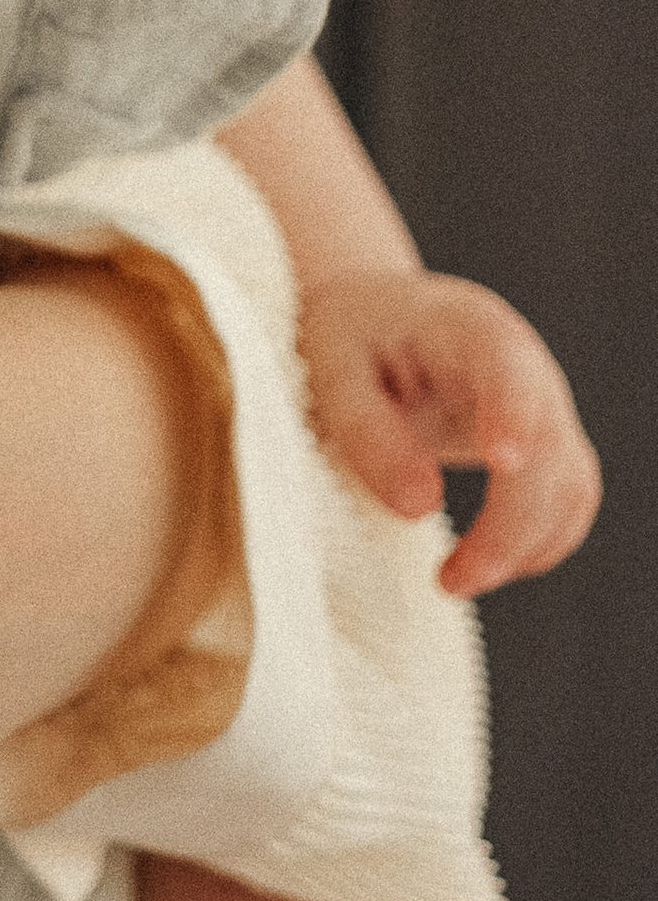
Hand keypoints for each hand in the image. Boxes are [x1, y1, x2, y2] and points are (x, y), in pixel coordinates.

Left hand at [296, 268, 600, 595]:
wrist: (373, 320)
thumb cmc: (349, 340)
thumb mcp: (333, 375)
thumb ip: (370, 434)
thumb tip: (420, 508)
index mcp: (467, 327)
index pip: (507, 366)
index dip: (512, 413)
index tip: (500, 462)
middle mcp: (524, 366)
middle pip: (546, 448)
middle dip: (508, 524)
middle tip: (450, 580)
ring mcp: (544, 406)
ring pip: (568, 484)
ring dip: (525, 545)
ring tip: (453, 581)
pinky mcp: (547, 444)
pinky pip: (566, 500)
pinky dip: (537, 543)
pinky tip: (486, 566)